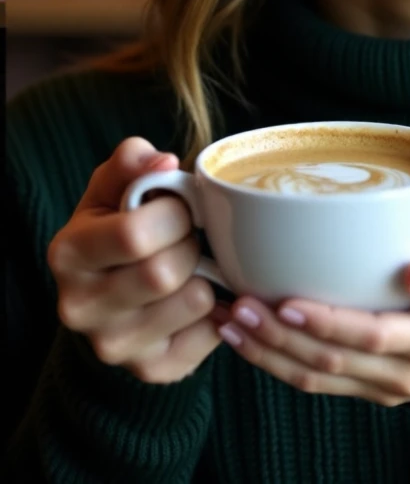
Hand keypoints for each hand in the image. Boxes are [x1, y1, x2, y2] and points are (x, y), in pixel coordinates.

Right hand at [48, 137, 220, 383]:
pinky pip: (212, 332)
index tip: (178, 208)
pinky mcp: (152, 370)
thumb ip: (131, 162)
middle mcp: (80, 308)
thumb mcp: (114, 186)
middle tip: (189, 237)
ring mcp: (113, 347)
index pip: (135, 234)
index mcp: (69, 254)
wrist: (113, 290)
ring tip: (191, 265)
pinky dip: (218, 310)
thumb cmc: (118, 225)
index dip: (173, 213)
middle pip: (165, 272)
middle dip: (191, 244)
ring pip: (195, 301)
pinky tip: (197, 295)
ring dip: (207, 275)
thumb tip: (163, 162)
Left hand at [214, 261, 409, 405]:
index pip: (369, 335)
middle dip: (277, 336)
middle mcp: (399, 372)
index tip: (286, 299)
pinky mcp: (369, 388)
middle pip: (329, 360)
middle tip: (236, 304)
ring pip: (315, 377)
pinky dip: (278, 362)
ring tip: (229, 321)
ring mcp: (381, 385)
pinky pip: (318, 381)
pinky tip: (249, 340)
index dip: (325, 322)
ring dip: (266, 353)